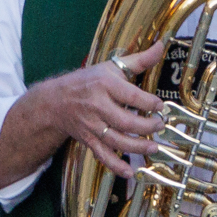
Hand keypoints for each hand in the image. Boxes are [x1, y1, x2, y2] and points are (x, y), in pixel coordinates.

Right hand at [35, 46, 165, 176]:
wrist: (55, 101)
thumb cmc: (87, 81)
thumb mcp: (110, 67)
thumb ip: (138, 59)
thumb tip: (161, 45)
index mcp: (104, 84)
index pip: (131, 96)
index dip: (149, 103)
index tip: (161, 106)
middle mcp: (97, 105)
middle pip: (126, 121)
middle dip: (147, 126)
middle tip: (160, 125)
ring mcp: (92, 125)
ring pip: (117, 140)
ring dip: (137, 147)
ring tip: (154, 147)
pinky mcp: (88, 139)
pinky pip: (103, 155)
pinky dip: (116, 165)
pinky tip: (131, 171)